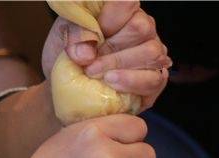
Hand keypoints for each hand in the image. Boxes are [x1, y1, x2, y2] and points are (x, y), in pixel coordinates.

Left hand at [41, 1, 170, 109]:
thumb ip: (74, 34)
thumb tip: (87, 53)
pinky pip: (155, 79)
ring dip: (119, 65)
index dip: (109, 19)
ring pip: (152, 52)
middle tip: (88, 64)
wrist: (68, 88)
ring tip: (95, 74)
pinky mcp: (154, 79)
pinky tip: (112, 83)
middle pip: (141, 28)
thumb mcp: (63, 37)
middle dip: (111, 49)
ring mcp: (152, 52)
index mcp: (120, 11)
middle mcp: (141, 27)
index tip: (93, 35)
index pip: (126, 2)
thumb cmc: (70, 56)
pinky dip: (131, 82)